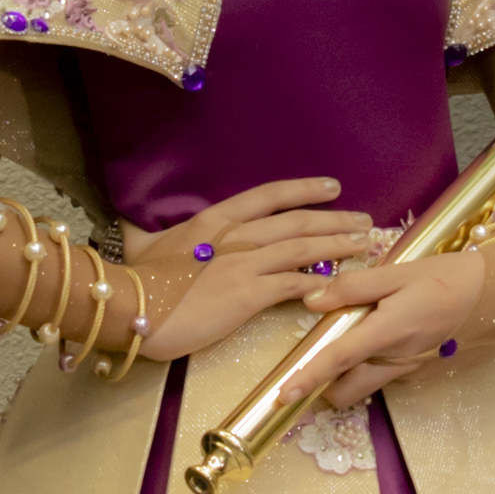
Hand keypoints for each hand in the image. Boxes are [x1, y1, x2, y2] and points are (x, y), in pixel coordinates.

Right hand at [122, 178, 355, 363]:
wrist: (130, 306)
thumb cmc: (137, 278)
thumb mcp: (144, 244)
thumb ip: (149, 232)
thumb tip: (133, 223)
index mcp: (215, 219)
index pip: (269, 196)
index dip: (304, 190)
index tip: (332, 187)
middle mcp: (236, 235)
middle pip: (296, 222)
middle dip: (335, 220)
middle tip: (364, 221)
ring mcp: (244, 264)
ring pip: (302, 250)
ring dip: (337, 247)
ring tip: (363, 246)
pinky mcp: (248, 294)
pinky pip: (293, 285)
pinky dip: (318, 284)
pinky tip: (338, 284)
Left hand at [287, 230, 494, 416]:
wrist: (494, 294)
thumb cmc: (446, 276)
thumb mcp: (399, 272)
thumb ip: (355, 286)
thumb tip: (313, 299)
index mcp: (388, 330)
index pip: (338, 359)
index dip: (308, 377)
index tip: (283, 396)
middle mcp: (396, 359)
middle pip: (346, 390)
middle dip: (325, 384)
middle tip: (314, 358)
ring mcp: (409, 369)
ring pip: (365, 386)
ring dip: (348, 376)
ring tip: (347, 341)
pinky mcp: (419, 371)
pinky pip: (384, 377)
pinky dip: (371, 367)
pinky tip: (377, 338)